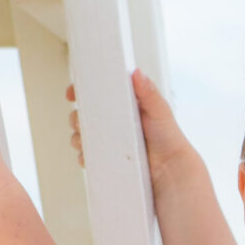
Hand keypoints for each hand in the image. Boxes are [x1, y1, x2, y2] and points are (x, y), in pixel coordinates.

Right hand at [67, 69, 195, 186]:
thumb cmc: (169, 139)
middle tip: (82, 120)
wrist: (171, 171)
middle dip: (77, 116)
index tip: (73, 93)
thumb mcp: (160, 111)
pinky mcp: (106, 158)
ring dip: (79, 136)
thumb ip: (149, 93)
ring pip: (82, 135)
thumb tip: (137, 73)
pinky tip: (89, 155)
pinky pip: (87, 155)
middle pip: (84, 114)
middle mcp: (114, 121)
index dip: (81, 91)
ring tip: (86, 139)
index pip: (97, 93)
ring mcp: (109, 140)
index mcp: (124, 105)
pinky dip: (84, 155)